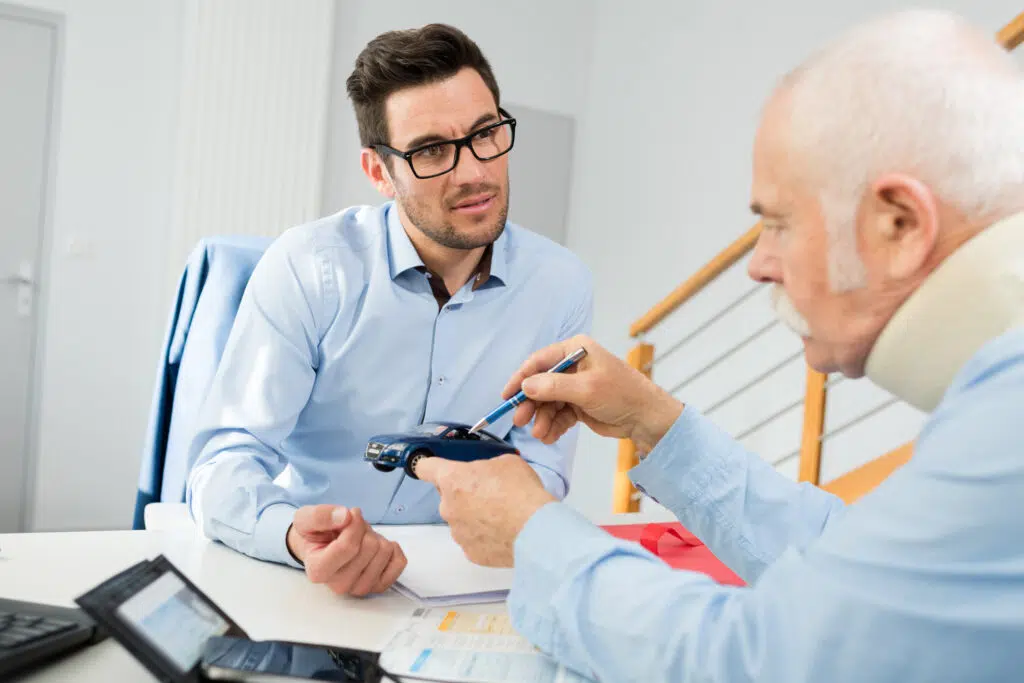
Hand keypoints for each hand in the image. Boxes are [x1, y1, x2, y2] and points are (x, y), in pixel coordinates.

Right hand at [286, 505, 406, 596]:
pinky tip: (376, 547)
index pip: (347, 547)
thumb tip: (345, 517)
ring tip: (360, 539)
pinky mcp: (379, 586)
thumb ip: (321, 516)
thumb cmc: (314, 534)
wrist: (320, 547)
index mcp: (318, 571)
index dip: (354, 524)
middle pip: (369, 547)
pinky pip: (399, 562)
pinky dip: (392, 547)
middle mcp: (339, 585)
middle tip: (351, 531)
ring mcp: (360, 588)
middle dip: (363, 530)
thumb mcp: (306, 518)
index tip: (349, 515)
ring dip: (375, 537)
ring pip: (384, 552)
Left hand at [414, 455, 554, 566]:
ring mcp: (457, 532)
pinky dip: (484, 536)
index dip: (429, 465)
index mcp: (452, 479)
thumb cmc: (520, 491)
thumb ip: (485, 468)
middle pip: (448, 496)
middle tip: (490, 494)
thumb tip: (485, 476)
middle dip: (464, 493)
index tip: (432, 468)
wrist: (536, 529)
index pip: (425, 468)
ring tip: (501, 517)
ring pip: (461, 520)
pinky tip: (503, 533)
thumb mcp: (505, 462)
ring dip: (474, 516)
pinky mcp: (470, 553)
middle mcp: (448, 507)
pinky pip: (473, 540)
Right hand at [503, 335, 683, 451]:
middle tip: (520, 421)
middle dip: (531, 404)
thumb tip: (525, 386)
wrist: (646, 418)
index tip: (507, 395)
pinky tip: (550, 436)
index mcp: (575, 350)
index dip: (521, 378)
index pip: (540, 361)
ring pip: (548, 403)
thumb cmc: (621, 394)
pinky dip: (553, 426)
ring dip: (542, 419)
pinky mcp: (579, 405)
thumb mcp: (586, 389)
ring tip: (541, 435)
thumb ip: (554, 387)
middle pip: (540, 384)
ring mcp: (575, 386)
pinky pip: (558, 415)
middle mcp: (573, 366)